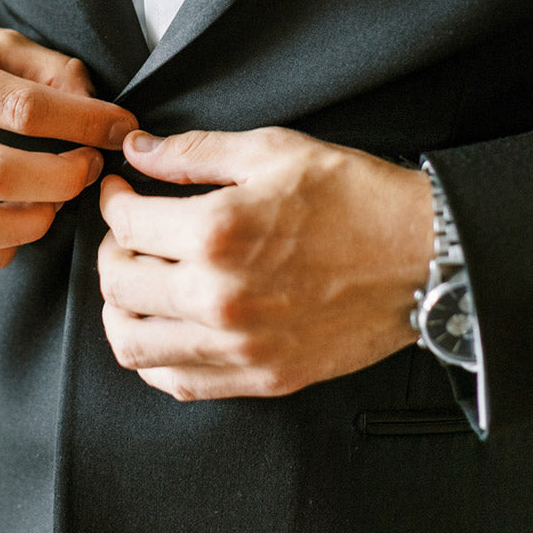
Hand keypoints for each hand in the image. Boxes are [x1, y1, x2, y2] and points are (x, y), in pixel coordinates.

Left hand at [98, 126, 432, 400]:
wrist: (422, 257)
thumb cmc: (355, 198)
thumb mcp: (272, 150)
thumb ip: (194, 153)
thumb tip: (140, 151)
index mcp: (218, 233)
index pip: (125, 224)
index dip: (113, 200)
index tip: (120, 190)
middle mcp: (218, 297)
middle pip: (117, 284)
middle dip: (111, 249)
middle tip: (128, 230)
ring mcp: (238, 346)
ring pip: (132, 343)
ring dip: (121, 307)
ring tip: (139, 278)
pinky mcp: (260, 378)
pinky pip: (175, 382)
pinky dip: (154, 354)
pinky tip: (167, 322)